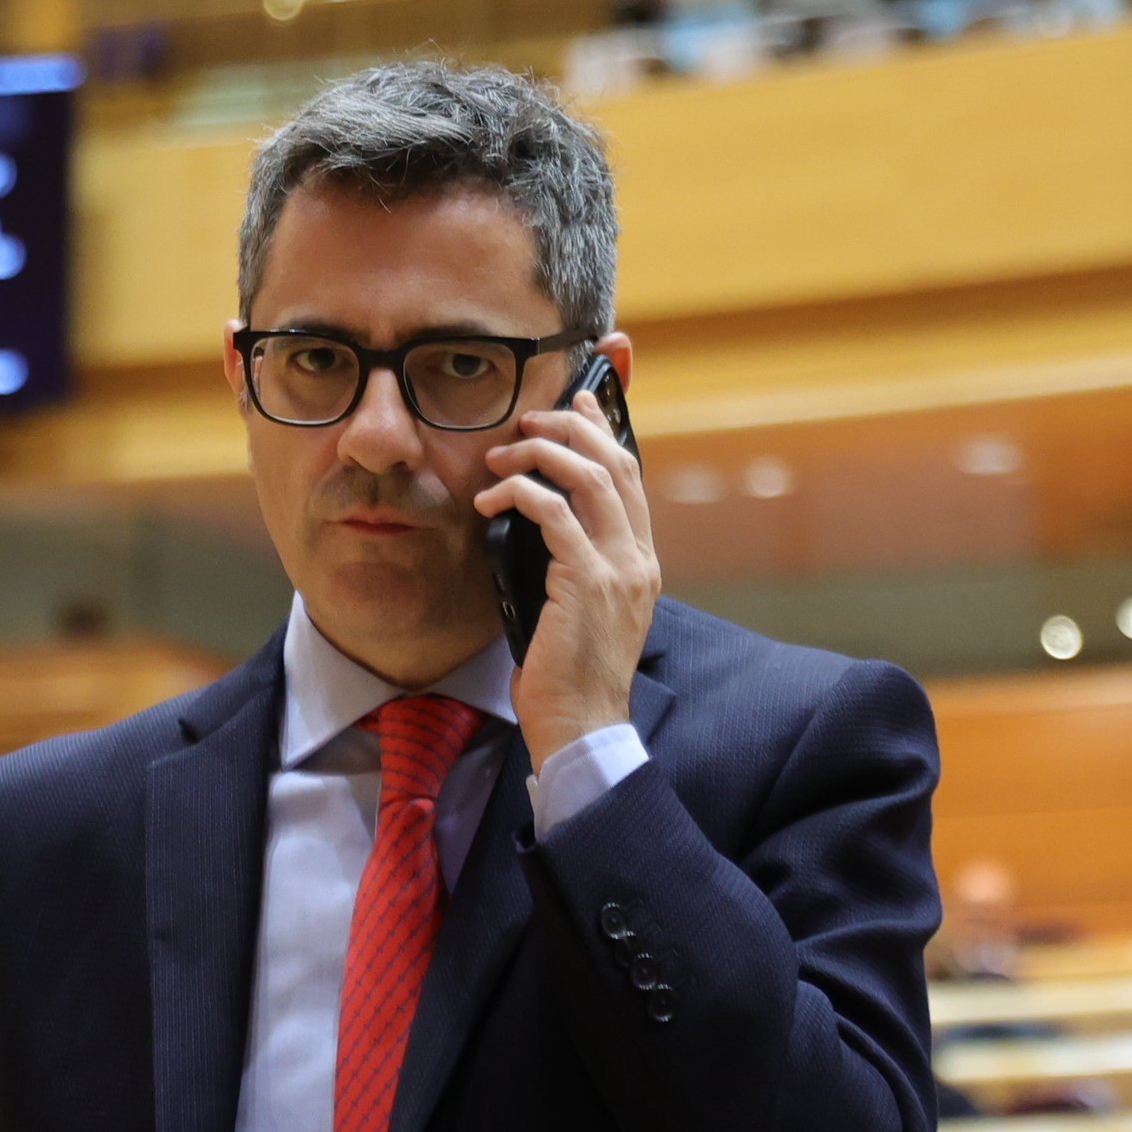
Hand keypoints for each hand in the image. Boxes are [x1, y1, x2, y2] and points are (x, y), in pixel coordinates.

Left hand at [474, 386, 657, 769]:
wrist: (581, 726)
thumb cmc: (570, 674)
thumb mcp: (581, 609)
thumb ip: (575, 565)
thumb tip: (539, 524)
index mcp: (640, 562)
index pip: (631, 477)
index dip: (603, 432)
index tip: (575, 404)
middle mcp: (638, 558)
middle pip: (616, 463)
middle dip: (572, 427)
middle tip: (530, 419)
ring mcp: (618, 569)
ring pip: (590, 478)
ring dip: (540, 454)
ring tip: (501, 455)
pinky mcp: (587, 582)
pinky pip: (553, 514)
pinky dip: (520, 494)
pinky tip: (490, 500)